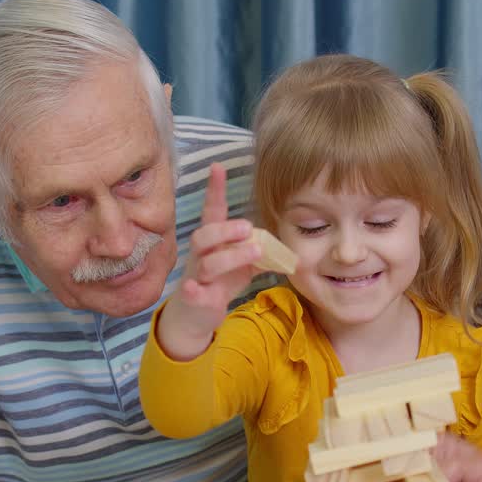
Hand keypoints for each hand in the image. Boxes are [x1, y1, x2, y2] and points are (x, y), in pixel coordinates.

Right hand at [157, 162, 263, 358]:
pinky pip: (191, 292)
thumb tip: (290, 246)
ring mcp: (195, 276)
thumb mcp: (242, 264)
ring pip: (207, 262)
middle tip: (248, 227)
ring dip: (230, 255)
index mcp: (213, 242)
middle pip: (205, 235)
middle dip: (226, 229)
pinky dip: (193, 290)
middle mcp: (201, 255)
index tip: (217, 167)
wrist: (196, 315)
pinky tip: (197, 289)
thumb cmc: (219, 282)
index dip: (214, 191)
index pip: (212, 212)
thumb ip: (261, 251)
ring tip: (255, 251)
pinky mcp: (194, 299)